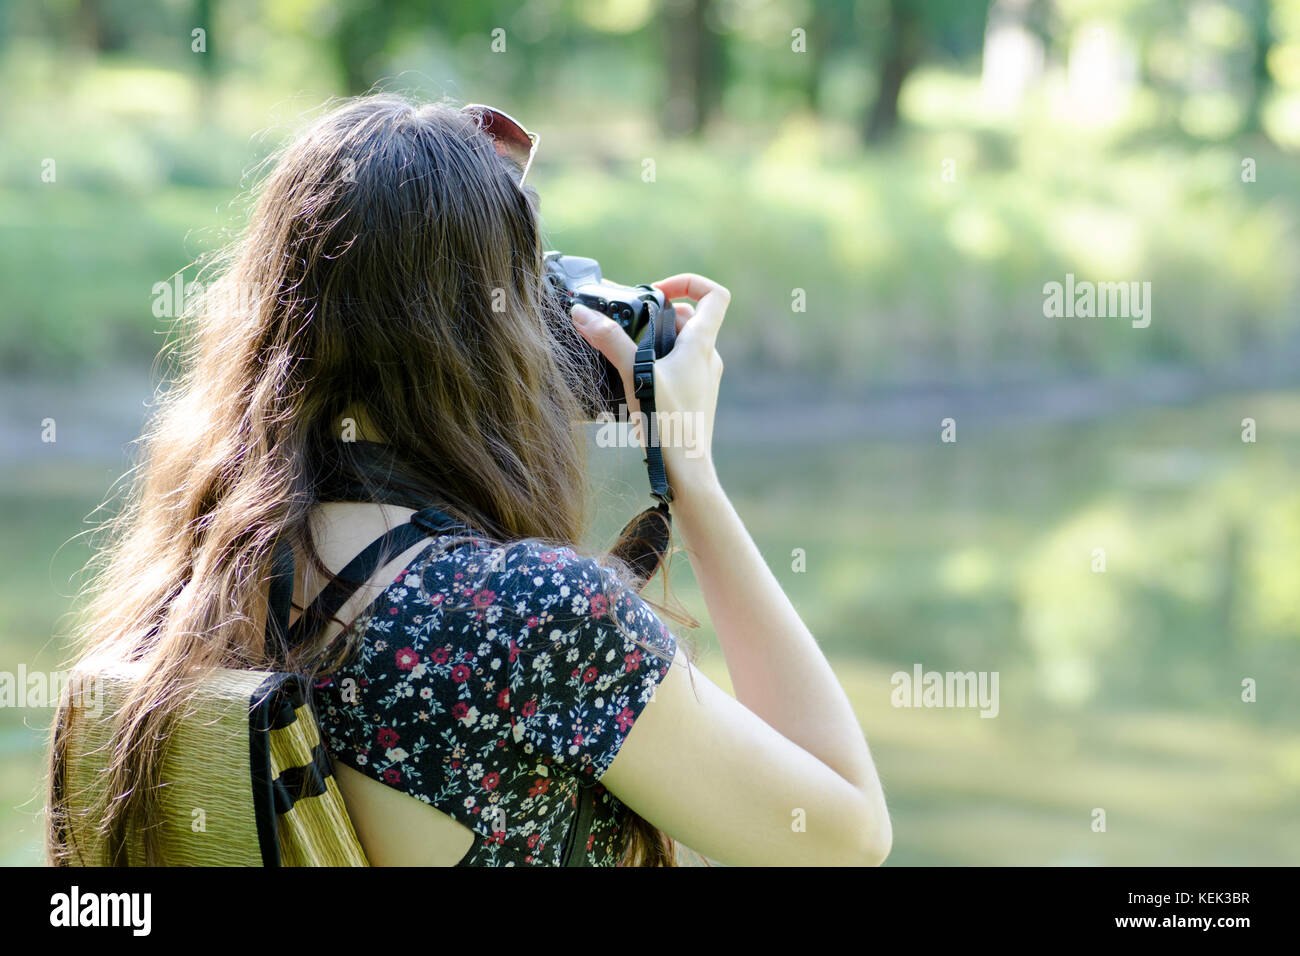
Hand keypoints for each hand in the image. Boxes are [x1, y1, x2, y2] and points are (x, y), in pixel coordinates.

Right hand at [571, 273, 728, 498]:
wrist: (686, 470)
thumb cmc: (668, 422)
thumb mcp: (633, 374)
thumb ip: (609, 340)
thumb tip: (582, 313)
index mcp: (702, 344)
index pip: (714, 295)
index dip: (689, 282)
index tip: (658, 290)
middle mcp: (708, 358)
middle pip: (690, 319)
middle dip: (659, 316)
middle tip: (630, 326)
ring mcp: (704, 378)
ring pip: (682, 345)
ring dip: (656, 342)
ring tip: (628, 356)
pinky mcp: (696, 397)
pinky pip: (680, 368)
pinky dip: (659, 364)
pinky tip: (636, 381)